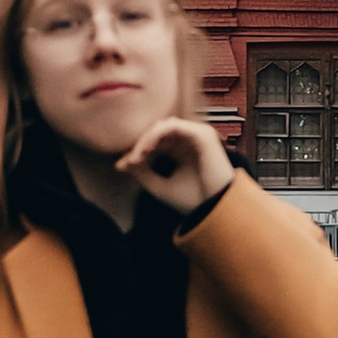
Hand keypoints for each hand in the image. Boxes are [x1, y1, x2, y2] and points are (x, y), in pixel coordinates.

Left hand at [115, 114, 234, 216]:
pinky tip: (147, 149)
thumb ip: (141, 172)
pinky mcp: (202, 134)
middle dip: (139, 144)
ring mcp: (197, 135)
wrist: (217, 211)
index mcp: (182, 151)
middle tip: (128, 160)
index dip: (136, 151)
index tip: (121, 165)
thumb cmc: (194, 201)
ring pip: (163, 126)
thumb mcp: (160, 186)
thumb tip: (120, 162)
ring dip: (146, 138)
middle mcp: (190, 141)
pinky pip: (173, 126)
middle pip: (157, 132)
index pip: (154, 142)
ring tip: (137, 155)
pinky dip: (156, 135)